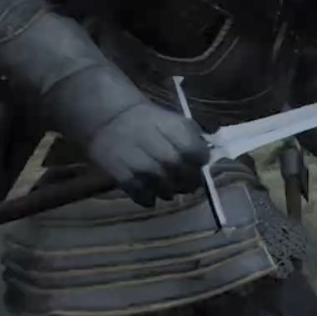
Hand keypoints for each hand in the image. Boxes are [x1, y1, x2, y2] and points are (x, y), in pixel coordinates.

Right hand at [82, 103, 209, 206]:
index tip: (199, 164)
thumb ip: (192, 138)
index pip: (193, 149)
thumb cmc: (151, 122)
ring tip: (170, 190)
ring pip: (159, 182)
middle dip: (187, 180)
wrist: (111, 118)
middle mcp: (152, 140)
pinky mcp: (119, 171)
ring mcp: (134, 157)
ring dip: (169, 191)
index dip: (200, 160)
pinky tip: (151, 196)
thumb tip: (205, 160)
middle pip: (177, 167)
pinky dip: (147, 198)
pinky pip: (138, 191)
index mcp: (171, 126)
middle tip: (188, 185)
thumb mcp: (175, 121)